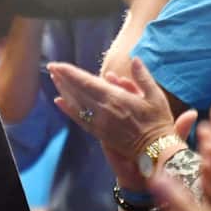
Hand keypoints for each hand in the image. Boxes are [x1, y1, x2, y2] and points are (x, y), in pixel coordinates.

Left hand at [49, 57, 177, 161]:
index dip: (70, 73)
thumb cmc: (158, 121)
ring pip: (76, 104)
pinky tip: (59, 101)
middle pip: (77, 92)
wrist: (155, 150)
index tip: (57, 65)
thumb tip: (135, 60)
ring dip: (63, 90)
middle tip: (52, 67)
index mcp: (115, 98)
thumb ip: (142, 77)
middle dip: (63, 79)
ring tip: (54, 79)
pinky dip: (68, 109)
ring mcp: (99, 123)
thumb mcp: (155, 95)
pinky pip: (79, 119)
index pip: (86, 82)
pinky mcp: (99, 133)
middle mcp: (103, 110)